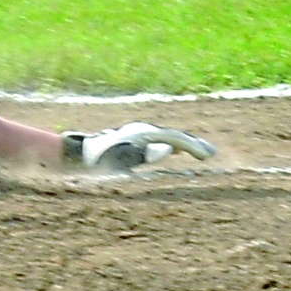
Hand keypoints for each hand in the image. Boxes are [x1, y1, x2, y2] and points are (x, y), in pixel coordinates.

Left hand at [62, 123, 216, 173]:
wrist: (79, 154)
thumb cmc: (100, 158)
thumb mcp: (123, 157)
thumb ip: (146, 153)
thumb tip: (171, 148)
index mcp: (144, 134)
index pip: (176, 139)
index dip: (194, 147)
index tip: (209, 156)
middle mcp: (143, 131)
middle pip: (174, 136)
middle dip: (194, 144)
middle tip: (212, 153)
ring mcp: (138, 135)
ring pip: (167, 137)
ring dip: (185, 144)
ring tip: (200, 152)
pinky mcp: (132, 141)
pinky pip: (158, 142)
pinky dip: (172, 146)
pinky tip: (175, 151)